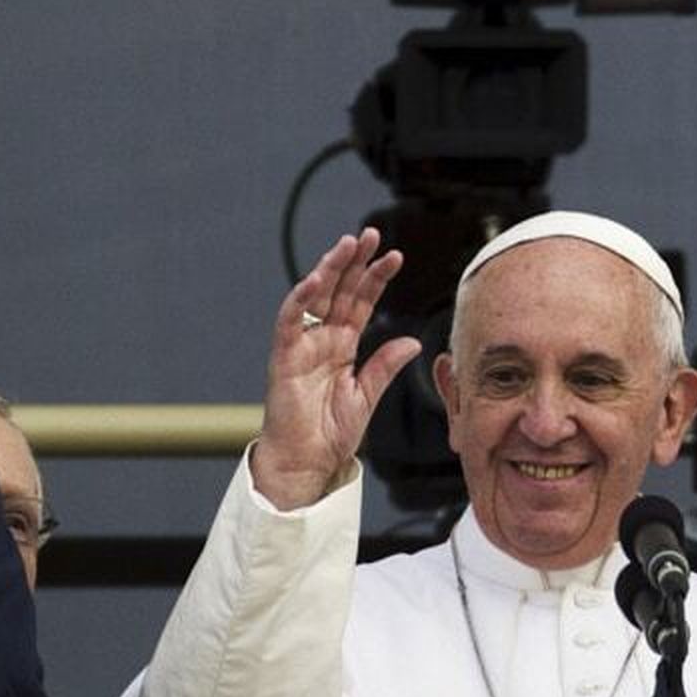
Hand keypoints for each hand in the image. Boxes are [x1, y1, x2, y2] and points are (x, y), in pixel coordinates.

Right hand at [251, 228, 420, 509]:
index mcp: (342, 346)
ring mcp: (302, 345)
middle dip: (354, 262)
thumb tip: (412, 342)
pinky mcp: (284, 356)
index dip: (376, 279)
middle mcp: (321, 340)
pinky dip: (301, 297)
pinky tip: (318, 277)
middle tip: (371, 234)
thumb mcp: (367, 396)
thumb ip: (385, 366)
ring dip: (330, 269)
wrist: (307, 462)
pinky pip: (290, 320)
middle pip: (339, 291)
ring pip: (315, 297)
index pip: (360, 303)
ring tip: (348, 244)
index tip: (396, 257)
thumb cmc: (330, 434)